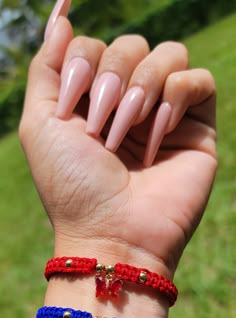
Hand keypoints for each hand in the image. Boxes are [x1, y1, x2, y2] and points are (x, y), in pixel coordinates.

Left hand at [19, 15, 216, 275]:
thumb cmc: (71, 184)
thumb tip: (63, 13)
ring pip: (168, 54)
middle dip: (111, 80)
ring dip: (142, 90)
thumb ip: (48, 65)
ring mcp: (165, 113)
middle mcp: (130, 101)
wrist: (111, 233)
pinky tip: (158, 137)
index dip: (82, 63)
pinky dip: (175, 101)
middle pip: (131, 45)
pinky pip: (198, 81)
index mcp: (93, 100)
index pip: (94, 45)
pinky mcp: (197, 127)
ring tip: (128, 134)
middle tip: (101, 129)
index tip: (71, 105)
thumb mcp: (40, 122)